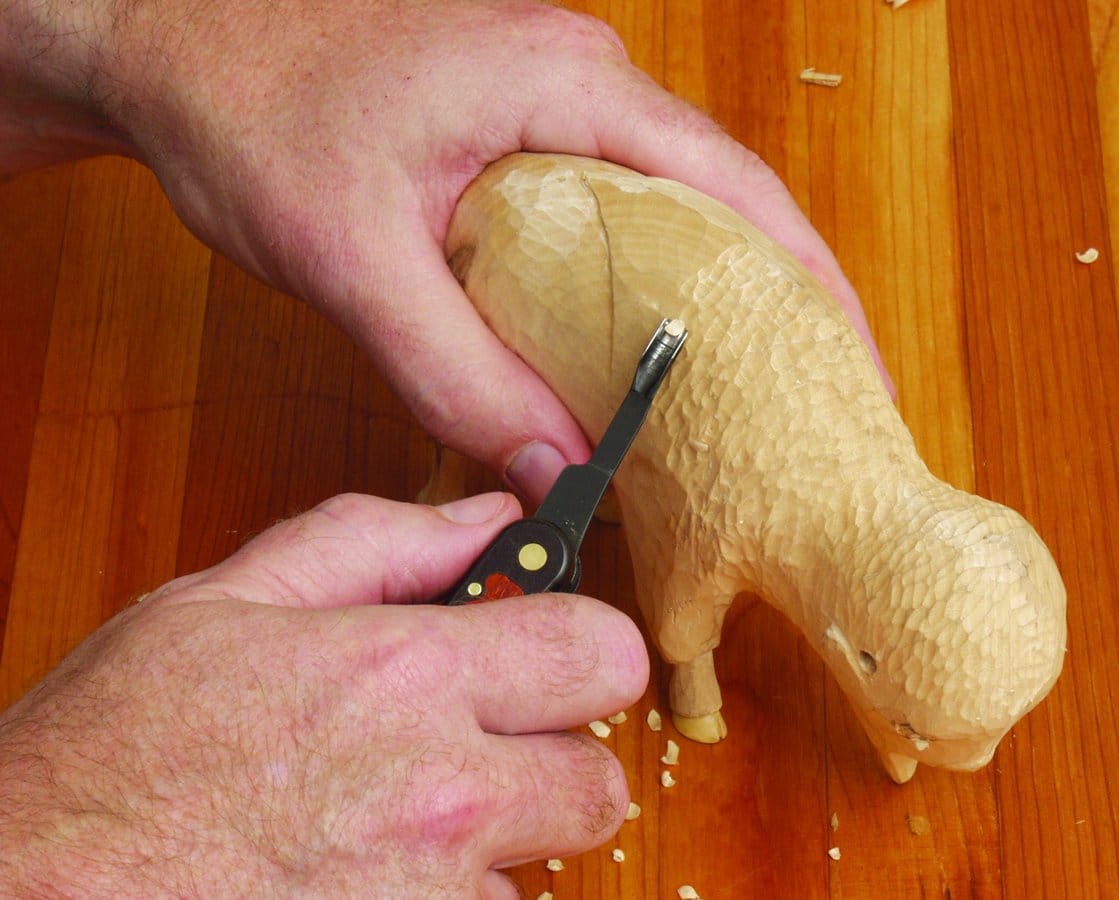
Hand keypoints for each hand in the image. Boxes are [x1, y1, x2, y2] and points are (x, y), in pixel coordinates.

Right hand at [0, 493, 648, 896]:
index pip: (602, 654)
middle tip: (474, 750)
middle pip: (599, 781)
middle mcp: (435, 798)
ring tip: (381, 824)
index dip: (587, 650)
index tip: (552, 655)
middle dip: (552, 761)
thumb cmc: (107, 756)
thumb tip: (488, 516)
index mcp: (402, 677)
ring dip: (488, 846)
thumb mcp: (223, 602)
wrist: (23, 898)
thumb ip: (376, 541)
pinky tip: (359, 880)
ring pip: (537, 869)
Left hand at [2, 0, 890, 499]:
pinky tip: (653, 355)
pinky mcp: (526, 133)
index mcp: (565, 84)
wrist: (176, 48)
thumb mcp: (353, 260)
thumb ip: (455, 373)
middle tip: (824, 410)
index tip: (856, 373)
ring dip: (721, 300)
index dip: (811, 286)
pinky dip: (653, 286)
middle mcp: (583, 80)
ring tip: (762, 399)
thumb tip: (550, 467)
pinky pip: (622, 213)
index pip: (733, 188)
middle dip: (785, 304)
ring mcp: (557, 102)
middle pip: (727, 201)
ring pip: (676, 210)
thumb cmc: (251, 113)